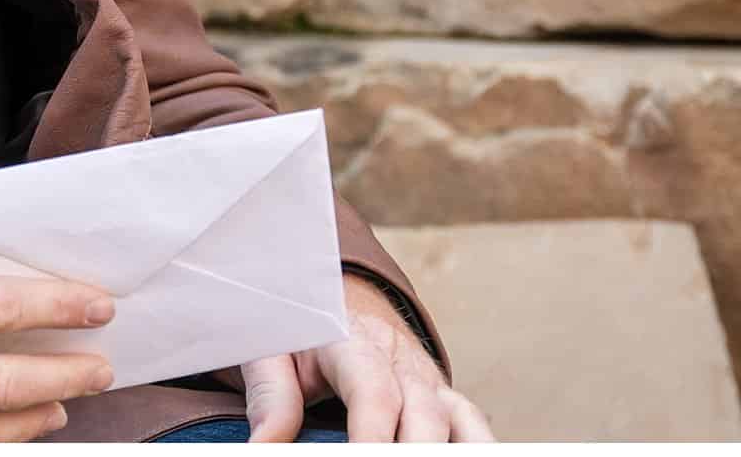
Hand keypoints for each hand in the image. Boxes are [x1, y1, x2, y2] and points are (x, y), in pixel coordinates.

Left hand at [231, 275, 493, 441]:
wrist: (334, 300)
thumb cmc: (299, 332)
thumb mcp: (271, 353)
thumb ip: (271, 398)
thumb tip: (264, 446)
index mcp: (354, 341)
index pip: (372, 392)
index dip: (373, 435)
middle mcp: (402, 361)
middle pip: (424, 414)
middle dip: (416, 452)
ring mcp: (430, 382)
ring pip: (462, 421)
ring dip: (460, 451)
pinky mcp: (445, 402)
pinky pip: (472, 427)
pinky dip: (477, 446)